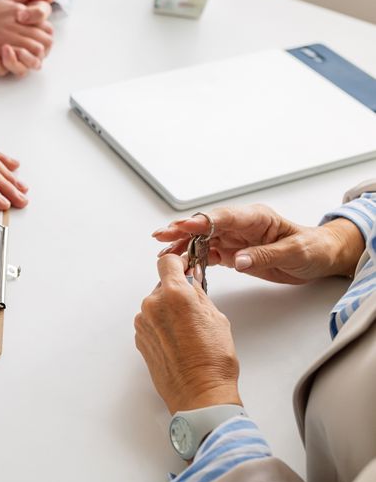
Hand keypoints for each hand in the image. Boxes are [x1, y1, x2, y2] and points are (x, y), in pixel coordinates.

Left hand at [135, 254, 241, 413]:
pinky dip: (161, 326)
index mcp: (173, 294)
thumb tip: (191, 280)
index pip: (167, 262)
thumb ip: (199, 294)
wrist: (199, 393)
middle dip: (176, 292)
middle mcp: (152, 305)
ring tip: (188, 331)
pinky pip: (150, 322)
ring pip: (155, 305)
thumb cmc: (213, 360)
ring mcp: (142, 323)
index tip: (184, 267)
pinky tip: (178, 341)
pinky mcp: (138, 338)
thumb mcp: (216, 317)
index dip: (178, 263)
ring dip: (168, 310)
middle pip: (162, 285)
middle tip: (194, 308)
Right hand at [152, 205, 363, 283]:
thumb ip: (264, 255)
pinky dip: (193, 259)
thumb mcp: (294, 252)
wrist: (320, 257)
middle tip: (161, 235)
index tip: (184, 226)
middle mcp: (241, 226)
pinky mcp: (233, 253)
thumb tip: (238, 260)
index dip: (202, 221)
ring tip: (162, 253)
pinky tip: (179, 264)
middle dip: (182, 230)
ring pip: (202, 240)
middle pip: (206, 226)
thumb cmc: (312, 248)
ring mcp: (235, 239)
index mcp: (256, 218)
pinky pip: (208, 254)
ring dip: (182, 246)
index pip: (224, 217)